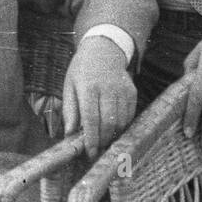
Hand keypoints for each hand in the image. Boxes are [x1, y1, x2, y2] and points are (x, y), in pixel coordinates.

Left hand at [61, 36, 136, 157]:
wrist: (104, 49)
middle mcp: (106, 88)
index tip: (90, 152)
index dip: (91, 138)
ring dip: (113, 134)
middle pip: (108, 122)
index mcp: (88, 87)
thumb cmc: (82, 69)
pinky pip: (130, 115)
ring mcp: (121, 89)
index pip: (90, 118)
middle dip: (103, 140)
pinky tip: (114, 127)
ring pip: (121, 121)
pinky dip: (123, 125)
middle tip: (98, 149)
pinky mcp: (132, 91)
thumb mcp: (69, 85)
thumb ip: (70, 110)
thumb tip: (69, 134)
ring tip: (105, 139)